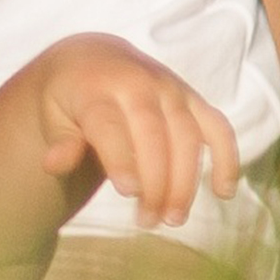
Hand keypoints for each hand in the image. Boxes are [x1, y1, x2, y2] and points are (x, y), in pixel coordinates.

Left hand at [2, 33, 245, 230]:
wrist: (96, 58)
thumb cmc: (71, 96)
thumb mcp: (52, 113)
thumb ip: (59, 140)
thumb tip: (54, 165)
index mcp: (97, 87)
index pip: (110, 124)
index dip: (121, 158)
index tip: (128, 193)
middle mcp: (138, 83)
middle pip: (154, 135)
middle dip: (156, 181)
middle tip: (149, 221)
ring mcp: (171, 89)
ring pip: (187, 136)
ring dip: (185, 181)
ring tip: (172, 219)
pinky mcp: (193, 99)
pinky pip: (218, 126)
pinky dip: (227, 157)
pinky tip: (224, 192)